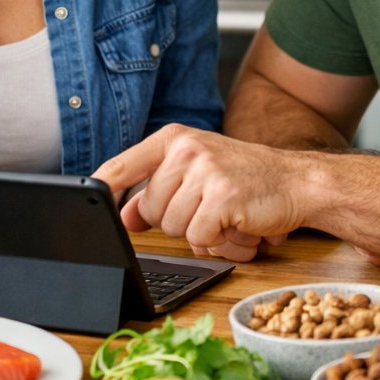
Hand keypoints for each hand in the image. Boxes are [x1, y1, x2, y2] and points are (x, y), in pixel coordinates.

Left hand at [93, 125, 307, 261]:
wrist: (296, 181)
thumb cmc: (245, 178)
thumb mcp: (198, 172)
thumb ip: (159, 190)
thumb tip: (125, 218)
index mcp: (175, 138)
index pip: (124, 164)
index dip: (101, 186)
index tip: (83, 198)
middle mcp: (186, 149)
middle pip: (150, 208)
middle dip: (175, 221)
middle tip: (206, 207)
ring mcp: (206, 170)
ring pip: (173, 226)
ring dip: (198, 231)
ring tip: (222, 215)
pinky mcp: (223, 196)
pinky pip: (199, 237)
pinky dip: (216, 241)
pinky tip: (234, 224)